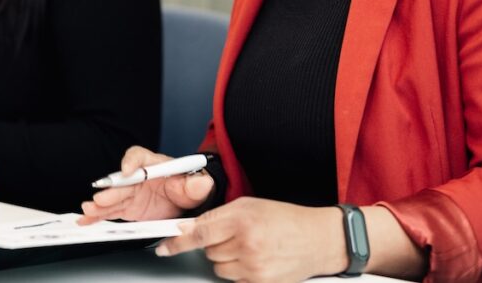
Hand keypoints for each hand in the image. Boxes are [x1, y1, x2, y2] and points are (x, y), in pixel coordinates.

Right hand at [78, 146, 214, 223]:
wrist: (187, 200)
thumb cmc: (188, 186)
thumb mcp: (196, 186)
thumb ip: (197, 185)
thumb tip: (202, 183)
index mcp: (154, 165)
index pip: (139, 157)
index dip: (131, 162)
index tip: (127, 171)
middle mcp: (138, 178)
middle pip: (122, 181)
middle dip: (112, 190)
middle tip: (101, 198)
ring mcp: (131, 194)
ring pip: (113, 197)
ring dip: (99, 204)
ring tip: (88, 210)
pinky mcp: (128, 208)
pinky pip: (110, 211)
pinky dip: (97, 216)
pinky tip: (86, 220)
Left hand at [155, 197, 345, 282]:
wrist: (317, 240)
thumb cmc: (286, 219)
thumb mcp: (250, 205)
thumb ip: (219, 216)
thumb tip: (191, 228)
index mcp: (242, 220)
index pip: (199, 233)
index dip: (177, 242)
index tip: (164, 247)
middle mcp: (246, 245)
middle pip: (208, 252)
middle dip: (216, 244)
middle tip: (236, 235)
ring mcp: (253, 267)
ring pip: (218, 268)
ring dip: (227, 258)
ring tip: (250, 247)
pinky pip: (234, 280)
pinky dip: (239, 271)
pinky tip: (257, 259)